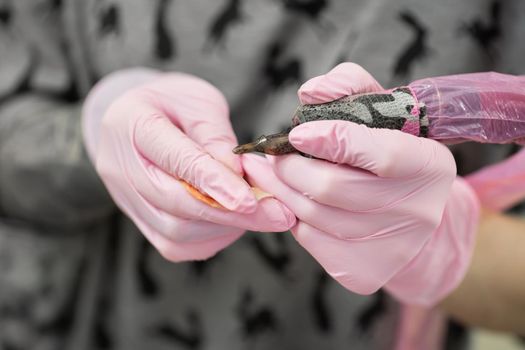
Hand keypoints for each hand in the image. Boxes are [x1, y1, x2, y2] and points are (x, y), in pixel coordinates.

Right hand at [84, 71, 294, 260]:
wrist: (139, 119)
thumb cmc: (174, 104)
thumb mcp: (199, 101)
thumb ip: (216, 136)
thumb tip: (240, 176)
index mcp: (132, 123)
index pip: (176, 160)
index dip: (214, 183)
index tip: (251, 200)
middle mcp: (121, 167)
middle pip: (176, 204)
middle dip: (232, 214)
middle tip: (279, 215)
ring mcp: (126, 199)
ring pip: (176, 232)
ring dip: (225, 227)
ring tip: (263, 214)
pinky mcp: (140, 221)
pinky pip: (175, 244)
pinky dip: (212, 238)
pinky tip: (237, 223)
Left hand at [242, 63, 479, 304]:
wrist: (411, 220)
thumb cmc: (390, 155)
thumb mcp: (382, 112)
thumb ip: (349, 85)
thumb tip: (309, 94)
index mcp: (429, 165)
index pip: (383, 154)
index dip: (334, 141)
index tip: (296, 133)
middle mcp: (417, 211)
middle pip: (333, 189)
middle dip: (289, 168)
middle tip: (270, 155)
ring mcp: (391, 248)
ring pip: (313, 216)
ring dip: (280, 190)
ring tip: (266, 172)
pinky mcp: (364, 273)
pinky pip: (309, 239)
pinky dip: (292, 216)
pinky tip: (287, 199)